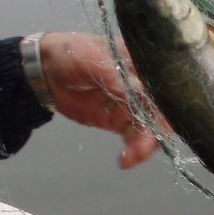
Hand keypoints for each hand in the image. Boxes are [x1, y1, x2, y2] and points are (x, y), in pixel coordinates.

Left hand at [38, 32, 159, 169]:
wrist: (45, 71)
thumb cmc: (71, 54)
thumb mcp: (91, 58)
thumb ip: (113, 74)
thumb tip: (137, 89)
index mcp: (140, 63)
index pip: (162, 82)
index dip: (168, 100)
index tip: (162, 117)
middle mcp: (142, 84)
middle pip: (161, 109)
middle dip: (157, 129)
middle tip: (145, 145)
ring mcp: (132, 104)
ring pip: (150, 127)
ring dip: (146, 144)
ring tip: (132, 157)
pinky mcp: (119, 121)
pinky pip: (134, 137)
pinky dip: (133, 151)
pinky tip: (125, 160)